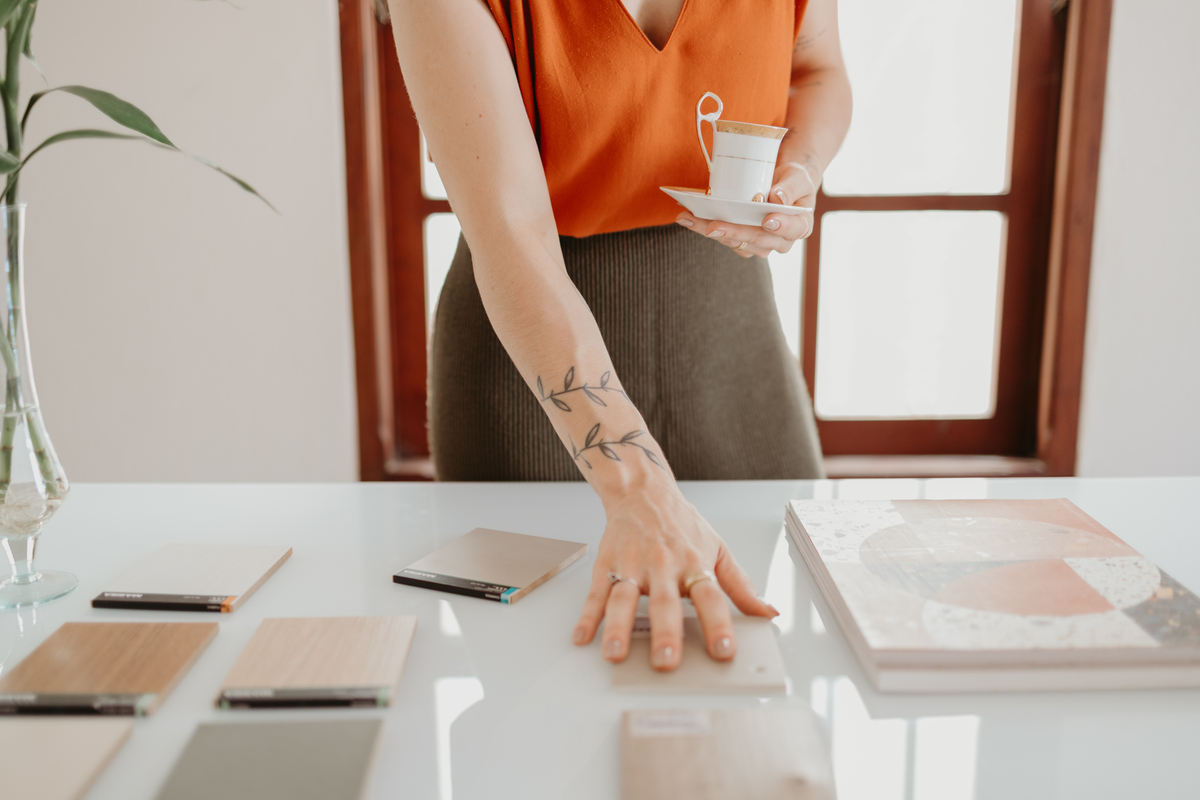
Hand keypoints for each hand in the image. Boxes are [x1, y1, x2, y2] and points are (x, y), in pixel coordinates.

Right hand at [571, 482, 778, 670]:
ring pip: (624, 600)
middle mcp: (663, 566)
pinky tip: (583, 636)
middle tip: (666, 662)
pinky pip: (596, 594)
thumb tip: (767, 613)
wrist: (643, 491)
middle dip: (665, 633)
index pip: (710, 597)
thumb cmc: (682, 524)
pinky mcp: (607, 565)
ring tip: (615, 654)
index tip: (724, 650)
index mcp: (693, 564)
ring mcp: (632, 566)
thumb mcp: (717, 549)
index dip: (718, 624)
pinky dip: (588, 616)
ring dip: (619, 628)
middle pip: (664, 602)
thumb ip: (740, 585)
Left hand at [675, 160, 818, 257]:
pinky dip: (704, 228)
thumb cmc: (792, 179)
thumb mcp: (797, 176)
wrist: (781, 183)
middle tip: (713, 227)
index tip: (768, 220)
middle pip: (757, 239)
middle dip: (734, 232)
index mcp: (799, 226)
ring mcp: (759, 244)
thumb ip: (791, 187)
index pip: (792, 229)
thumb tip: (777, 199)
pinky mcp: (742, 243)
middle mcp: (780, 241)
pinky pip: (723, 239)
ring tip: (690, 219)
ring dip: (710, 231)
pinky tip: (689, 218)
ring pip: (735, 243)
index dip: (780, 226)